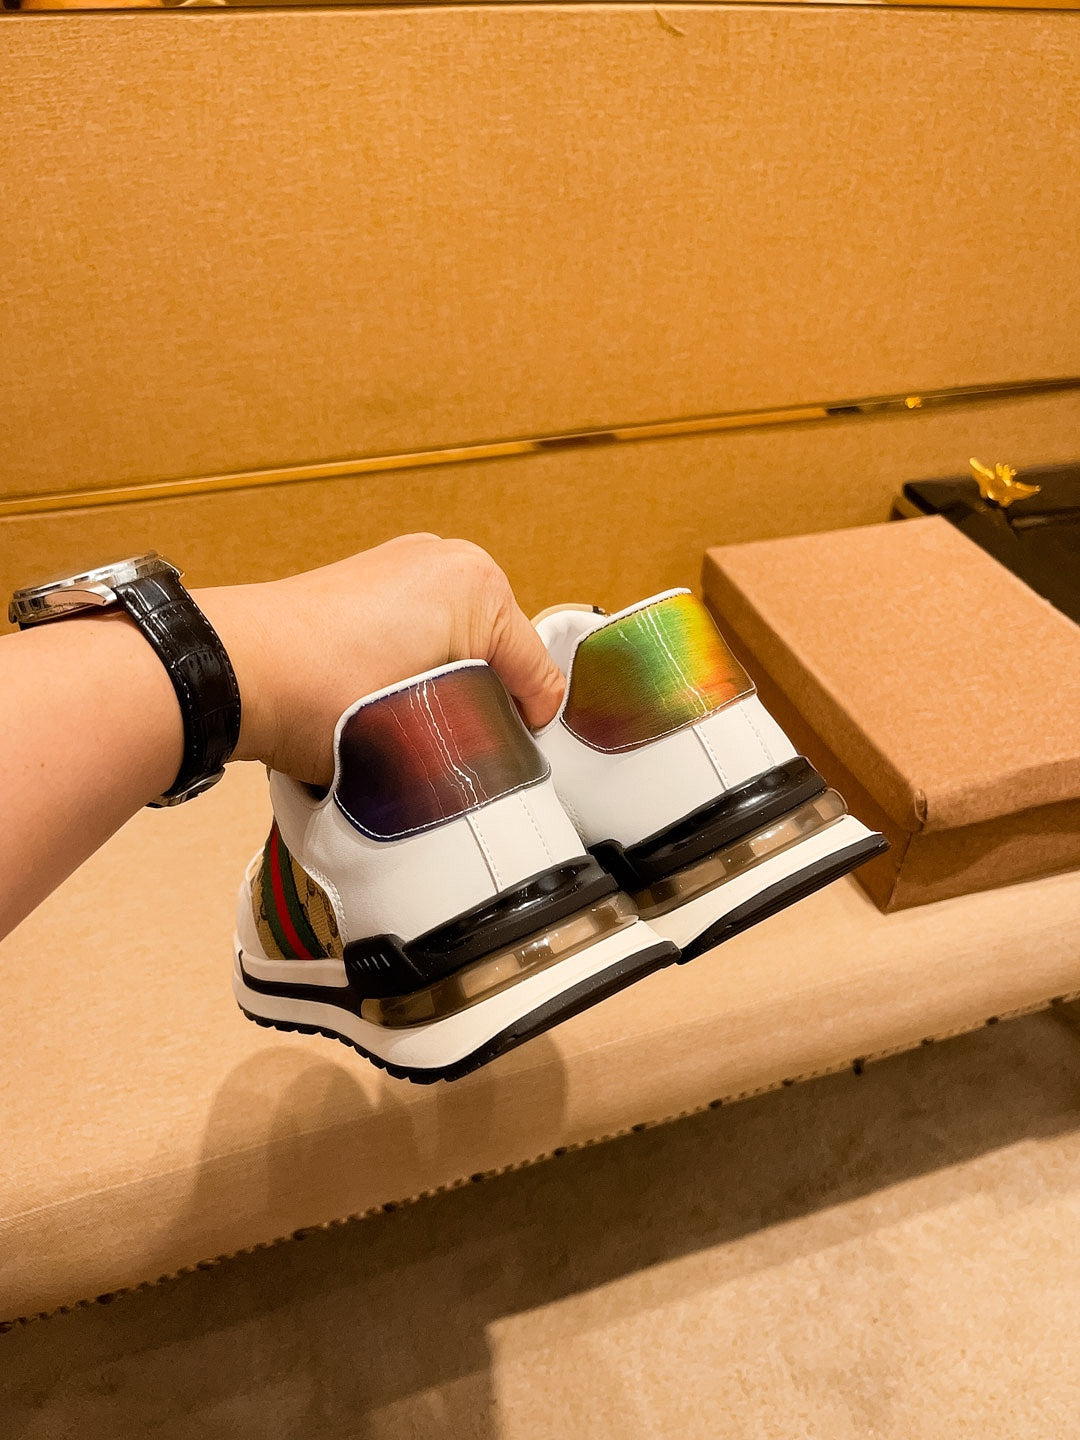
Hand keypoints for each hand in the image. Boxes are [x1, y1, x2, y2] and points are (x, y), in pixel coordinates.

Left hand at [197, 535, 565, 787]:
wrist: (235, 674)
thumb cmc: (321, 698)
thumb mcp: (435, 725)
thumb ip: (487, 732)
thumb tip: (495, 753)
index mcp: (480, 586)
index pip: (537, 679)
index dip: (519, 735)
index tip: (490, 761)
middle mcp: (445, 560)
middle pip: (498, 659)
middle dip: (479, 705)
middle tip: (443, 746)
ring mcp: (403, 564)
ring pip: (456, 648)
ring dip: (443, 689)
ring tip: (405, 725)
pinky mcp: (367, 580)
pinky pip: (418, 634)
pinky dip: (410, 668)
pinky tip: (376, 699)